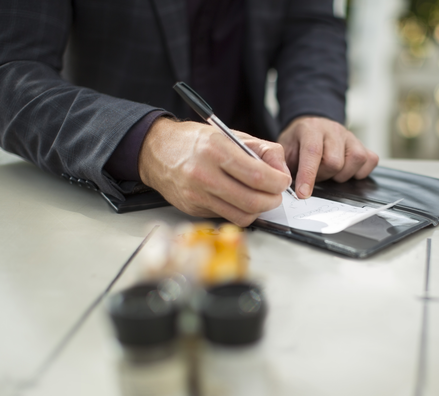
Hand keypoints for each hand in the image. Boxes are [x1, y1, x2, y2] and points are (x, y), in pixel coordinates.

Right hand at [138, 117, 291, 226]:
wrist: (156, 151)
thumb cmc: (194, 141)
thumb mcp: (230, 135)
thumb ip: (262, 151)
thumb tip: (282, 171)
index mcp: (216, 150)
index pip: (257, 175)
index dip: (278, 182)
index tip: (283, 181)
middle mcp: (204, 174)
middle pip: (252, 201)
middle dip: (272, 200)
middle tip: (275, 194)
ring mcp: (197, 195)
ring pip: (242, 215)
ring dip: (259, 210)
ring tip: (261, 198)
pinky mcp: (193, 209)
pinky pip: (227, 217)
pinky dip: (240, 212)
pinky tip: (240, 200)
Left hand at [278, 116, 378, 198]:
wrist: (311, 126)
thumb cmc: (298, 142)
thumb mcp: (284, 150)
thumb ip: (283, 165)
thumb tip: (286, 183)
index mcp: (311, 129)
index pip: (313, 152)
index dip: (308, 176)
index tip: (303, 194)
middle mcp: (333, 130)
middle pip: (335, 161)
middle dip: (324, 176)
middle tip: (317, 175)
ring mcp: (350, 136)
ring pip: (355, 160)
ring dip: (342, 174)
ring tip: (331, 173)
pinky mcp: (362, 144)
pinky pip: (370, 160)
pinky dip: (360, 172)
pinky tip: (347, 171)